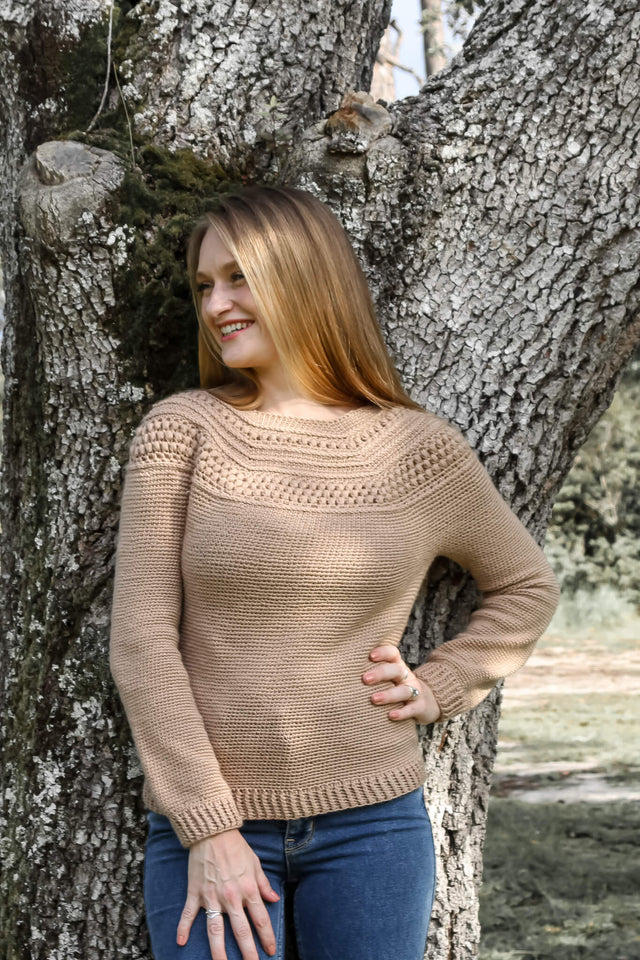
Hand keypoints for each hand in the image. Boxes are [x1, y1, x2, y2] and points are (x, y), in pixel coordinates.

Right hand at [176, 827, 280, 959]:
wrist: (212, 831)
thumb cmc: (236, 846)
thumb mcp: (255, 863)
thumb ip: (263, 883)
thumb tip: (273, 899)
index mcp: (248, 889)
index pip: (260, 919)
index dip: (267, 937)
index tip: (271, 951)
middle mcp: (231, 897)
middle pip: (241, 931)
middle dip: (248, 953)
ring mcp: (211, 896)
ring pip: (215, 930)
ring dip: (218, 951)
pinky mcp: (195, 892)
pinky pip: (188, 914)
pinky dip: (183, 928)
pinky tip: (180, 942)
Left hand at [362, 644, 441, 723]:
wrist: (426, 701)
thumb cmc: (396, 686)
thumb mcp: (388, 676)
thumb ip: (370, 671)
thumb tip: (338, 668)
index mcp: (397, 665)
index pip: (393, 653)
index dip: (383, 652)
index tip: (370, 656)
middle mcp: (407, 676)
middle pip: (396, 670)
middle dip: (381, 673)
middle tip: (365, 679)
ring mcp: (415, 691)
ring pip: (404, 690)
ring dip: (389, 694)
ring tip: (374, 699)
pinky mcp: (419, 707)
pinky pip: (412, 709)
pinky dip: (402, 712)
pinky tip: (390, 715)